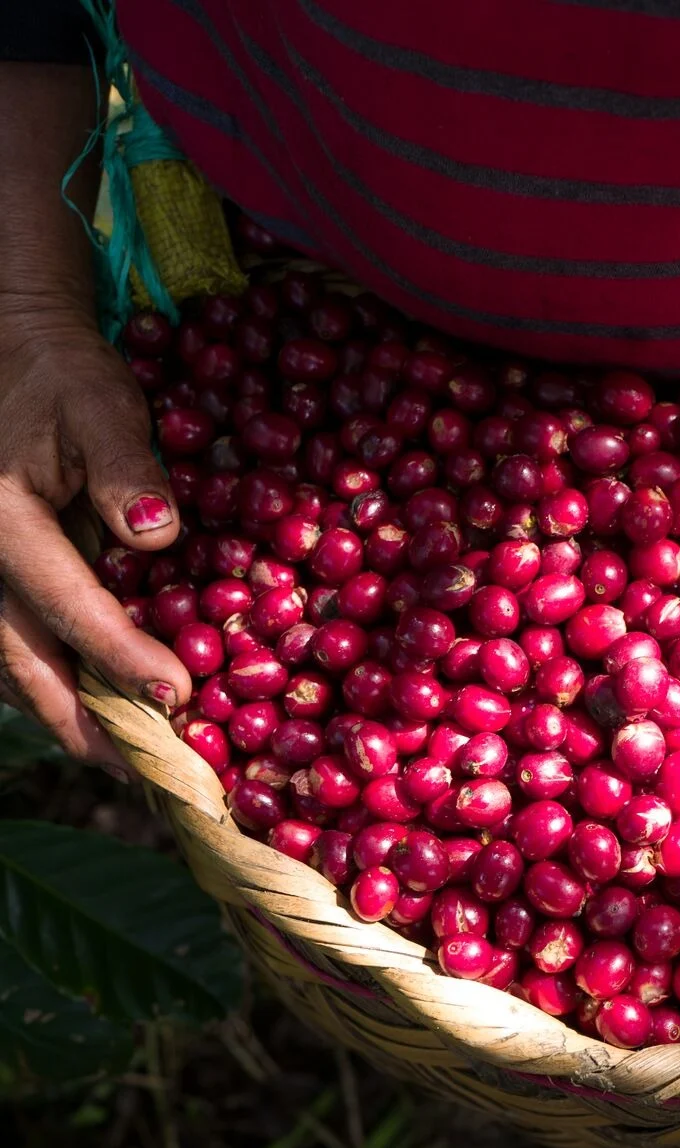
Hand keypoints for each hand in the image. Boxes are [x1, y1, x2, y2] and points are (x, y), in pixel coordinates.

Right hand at [0, 304, 190, 770]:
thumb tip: (156, 534)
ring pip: (12, 665)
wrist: (8, 352)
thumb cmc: (60, 378)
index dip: (120, 654)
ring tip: (123, 764)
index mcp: (4, 523)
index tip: (175, 694)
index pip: (67, 605)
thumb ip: (124, 469)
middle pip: (23, 663)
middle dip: (82, 724)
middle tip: (143, 774)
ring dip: (66, 716)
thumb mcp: (97, 405)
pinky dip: (53, 683)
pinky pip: (14, 646)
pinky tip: (91, 713)